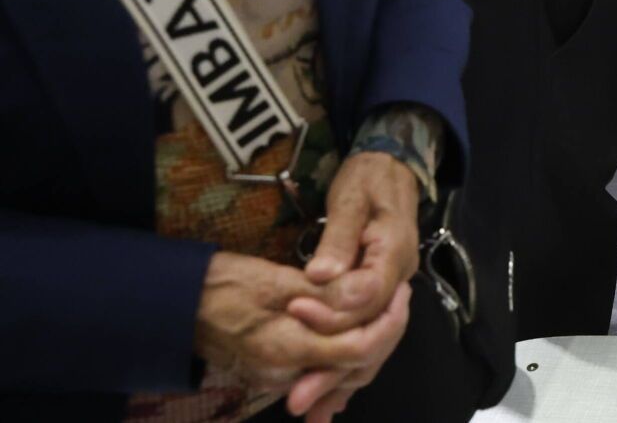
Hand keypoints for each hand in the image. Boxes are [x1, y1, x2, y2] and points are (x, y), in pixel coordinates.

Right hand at [191, 252, 408, 408]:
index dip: (389, 322)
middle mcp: (285, 374)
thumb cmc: (220, 284)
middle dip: (387, 332)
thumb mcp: (275, 280)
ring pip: (342, 371)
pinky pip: (321, 371)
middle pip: (357, 366)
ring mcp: (278, 378)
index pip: (360, 350)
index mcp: (287, 349)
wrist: (172, 306)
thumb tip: (369, 294)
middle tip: (400, 294)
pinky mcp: (274, 373)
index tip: (401, 291)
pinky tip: (361, 330)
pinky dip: (345, 353)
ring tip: (386, 305)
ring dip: (370, 341)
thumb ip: (325, 294)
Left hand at [281, 151, 422, 418]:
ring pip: (373, 345)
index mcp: (394, 254)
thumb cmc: (369, 178)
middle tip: (297, 396)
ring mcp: (391, 293)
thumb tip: (319, 276)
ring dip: (341, 379)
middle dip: (335, 367)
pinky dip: (350, 370)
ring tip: (309, 409)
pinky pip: (370, 340)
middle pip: (372, 333)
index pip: (366, 296)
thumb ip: (337, 238)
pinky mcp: (379, 299)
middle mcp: (398, 280)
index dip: (330, 310)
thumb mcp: (351, 199)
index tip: (293, 311)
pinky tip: (332, 399)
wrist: (391, 167)